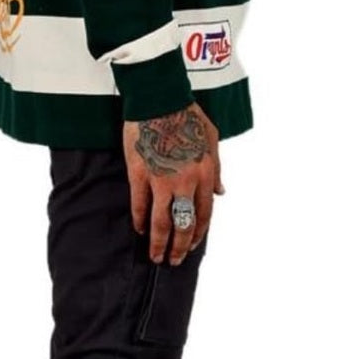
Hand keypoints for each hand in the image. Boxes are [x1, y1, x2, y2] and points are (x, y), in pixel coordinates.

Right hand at [123, 102, 224, 265]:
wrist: (160, 98)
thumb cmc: (188, 114)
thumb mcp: (213, 140)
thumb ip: (216, 170)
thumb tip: (220, 192)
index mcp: (205, 174)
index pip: (204, 214)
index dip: (198, 235)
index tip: (192, 246)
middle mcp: (185, 182)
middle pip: (183, 224)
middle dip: (179, 247)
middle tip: (173, 260)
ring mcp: (161, 180)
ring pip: (161, 222)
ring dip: (158, 243)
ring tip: (155, 256)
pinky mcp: (139, 175)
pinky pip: (140, 205)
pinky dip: (140, 220)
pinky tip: (140, 230)